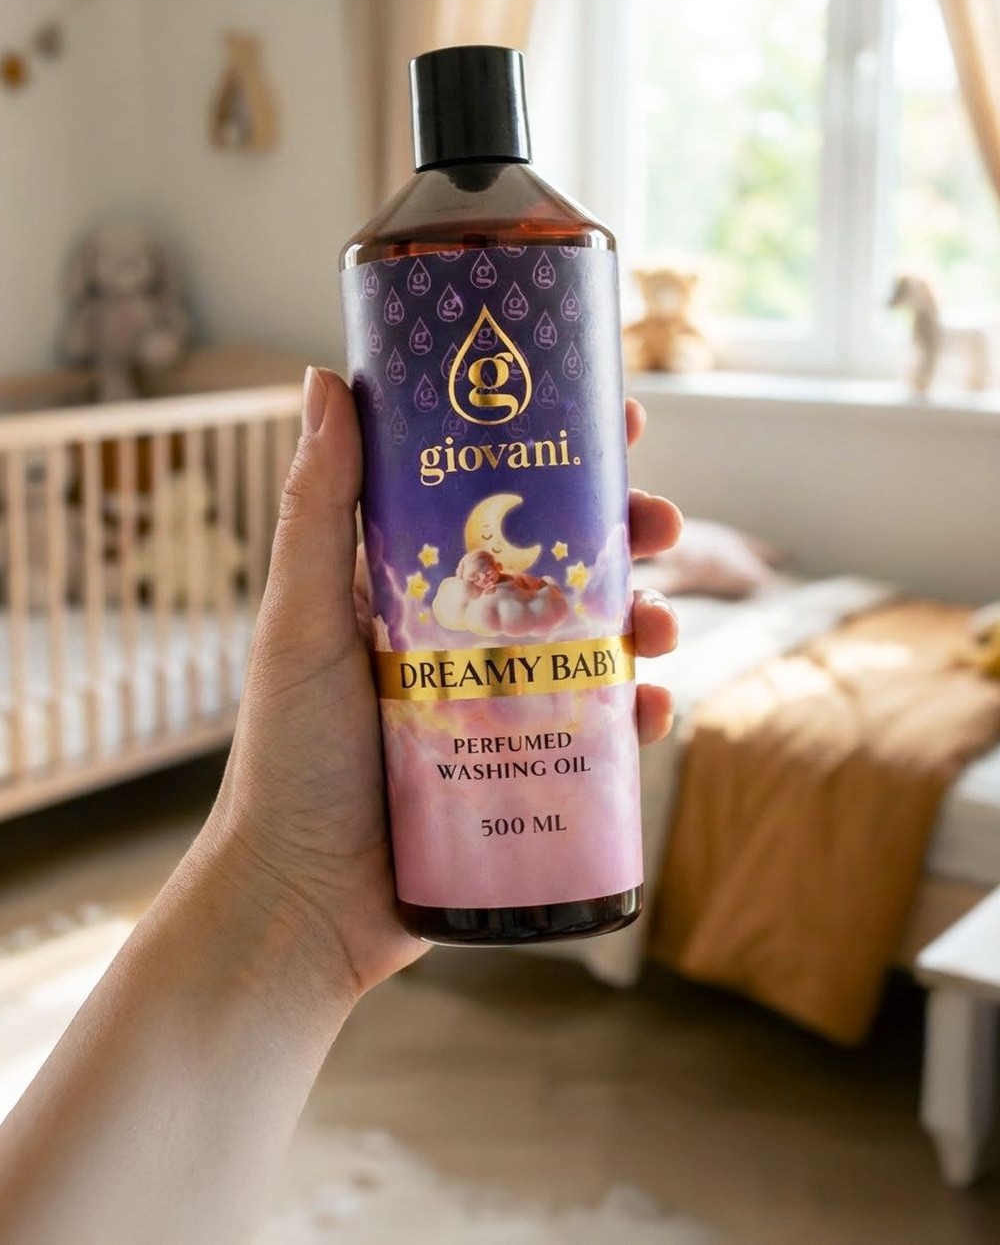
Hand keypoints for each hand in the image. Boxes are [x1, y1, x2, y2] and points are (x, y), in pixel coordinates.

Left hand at [207, 369, 682, 1002]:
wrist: (303, 901)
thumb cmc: (289, 754)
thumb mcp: (301, 619)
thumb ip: (316, 506)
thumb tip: (325, 380)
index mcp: (418, 585)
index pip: (499, 498)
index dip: (563, 455)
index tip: (621, 419)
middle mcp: (466, 635)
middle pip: (565, 564)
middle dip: (626, 536)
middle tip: (662, 525)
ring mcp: (501, 703)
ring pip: (596, 642)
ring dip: (644, 621)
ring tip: (660, 628)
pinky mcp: (527, 770)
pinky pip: (600, 733)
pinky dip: (637, 716)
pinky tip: (653, 712)